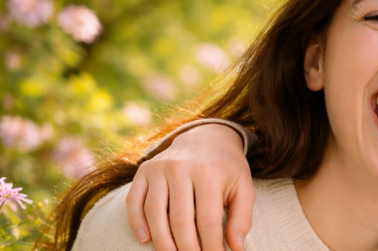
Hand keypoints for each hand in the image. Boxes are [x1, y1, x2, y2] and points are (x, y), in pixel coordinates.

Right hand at [126, 123, 254, 250]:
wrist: (206, 137)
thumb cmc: (227, 169)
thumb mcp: (244, 188)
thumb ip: (242, 218)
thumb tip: (236, 248)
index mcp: (210, 173)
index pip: (208, 220)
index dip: (210, 246)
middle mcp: (182, 168)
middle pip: (180, 220)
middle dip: (187, 249)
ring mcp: (160, 168)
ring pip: (155, 213)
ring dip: (162, 241)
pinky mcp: (144, 170)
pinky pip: (134, 201)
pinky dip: (136, 222)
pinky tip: (146, 240)